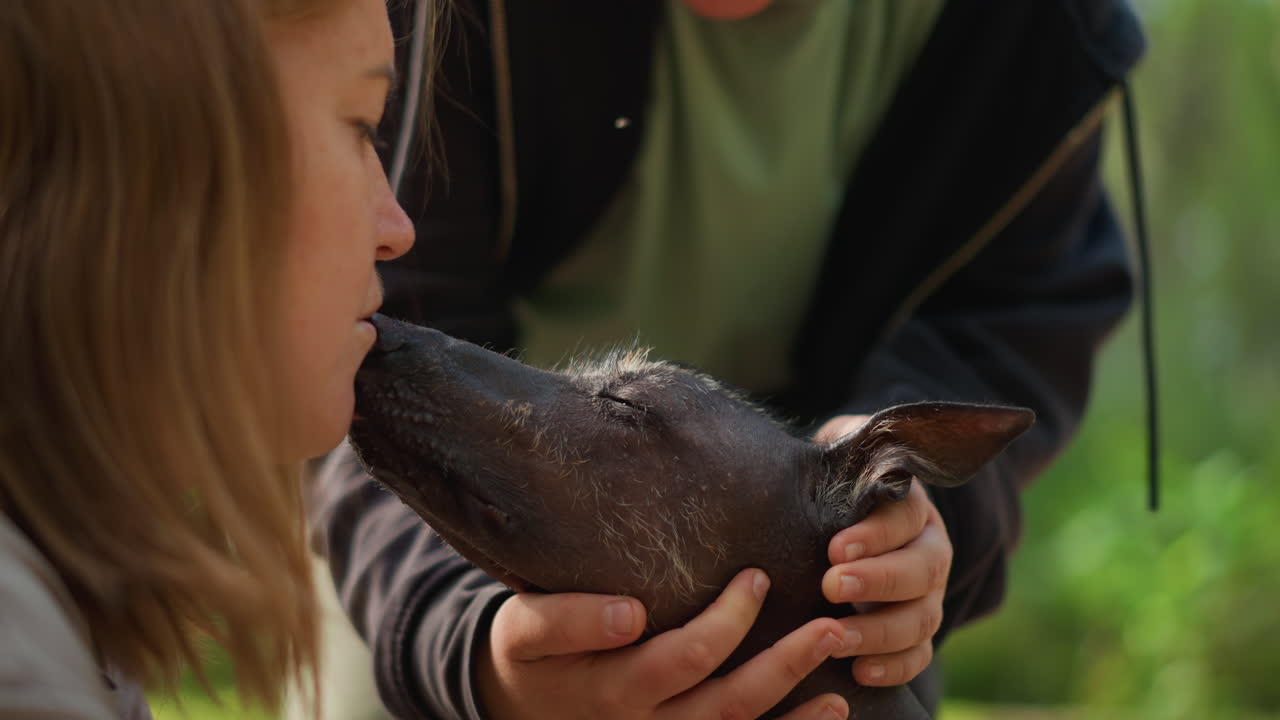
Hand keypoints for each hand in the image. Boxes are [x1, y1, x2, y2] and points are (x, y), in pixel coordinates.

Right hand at [477, 569, 850, 719]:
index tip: (756, 577)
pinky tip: (830, 711)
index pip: (684, 658)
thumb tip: (630, 613)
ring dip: (798, 703)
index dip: (727, 622)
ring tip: (841, 666)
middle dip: (785, 663)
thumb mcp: (524, 630)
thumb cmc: (529, 657)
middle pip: (728, 701)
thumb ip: (568, 620)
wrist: (517, 708)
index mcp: (613, 690)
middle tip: (830, 622)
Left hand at [814, 414, 952, 687]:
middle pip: (920, 570)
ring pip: (921, 618)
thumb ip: (833, 454)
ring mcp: (930, 594)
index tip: (834, 547)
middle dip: (877, 581)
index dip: (874, 534)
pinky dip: (894, 667)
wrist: (853, 512)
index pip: (904, 517)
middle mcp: (930, 550)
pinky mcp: (919, 630)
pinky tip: (861, 672)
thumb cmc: (837, 483)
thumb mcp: (840, 457)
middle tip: (831, 586)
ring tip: (835, 638)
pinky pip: (919, 654)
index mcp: (913, 505)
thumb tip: (798, 459)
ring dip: (879, 632)